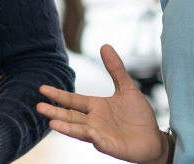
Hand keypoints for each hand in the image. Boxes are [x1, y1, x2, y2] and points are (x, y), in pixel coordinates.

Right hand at [36, 45, 170, 163]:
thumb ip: (115, 69)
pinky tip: (90, 133)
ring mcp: (101, 135)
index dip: (58, 95)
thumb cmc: (138, 114)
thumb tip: (105, 45)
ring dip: (67, 128)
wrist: (154, 138)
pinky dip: (95, 139)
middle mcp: (93, 122)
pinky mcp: (112, 148)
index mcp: (94, 107)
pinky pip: (102, 143)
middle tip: (39, 107)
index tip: (42, 88)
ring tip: (52, 123)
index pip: (72, 100)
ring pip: (80, 131)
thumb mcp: (127, 88)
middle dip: (55, 112)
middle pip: (70, 117)